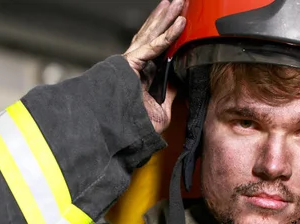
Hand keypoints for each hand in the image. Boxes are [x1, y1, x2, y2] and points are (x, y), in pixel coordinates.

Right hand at [123, 0, 186, 131]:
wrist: (118, 135)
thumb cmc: (133, 129)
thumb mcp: (161, 110)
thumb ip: (170, 94)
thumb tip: (180, 82)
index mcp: (141, 75)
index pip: (157, 49)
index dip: (168, 34)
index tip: (181, 22)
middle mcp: (135, 66)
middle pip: (153, 35)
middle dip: (166, 17)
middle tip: (180, 2)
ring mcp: (131, 62)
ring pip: (152, 34)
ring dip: (166, 17)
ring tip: (178, 2)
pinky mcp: (130, 63)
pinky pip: (154, 46)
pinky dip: (168, 34)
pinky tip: (180, 23)